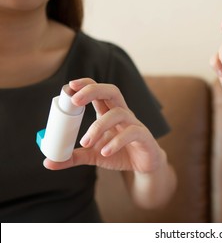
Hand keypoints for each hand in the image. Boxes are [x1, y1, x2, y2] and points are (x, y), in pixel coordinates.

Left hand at [43, 78, 164, 172]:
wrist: (143, 166)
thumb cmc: (119, 154)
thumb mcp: (92, 155)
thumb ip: (73, 156)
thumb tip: (48, 162)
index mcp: (109, 113)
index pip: (99, 91)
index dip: (86, 85)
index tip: (69, 86)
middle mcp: (122, 114)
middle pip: (111, 91)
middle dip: (93, 91)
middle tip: (75, 101)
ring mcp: (134, 124)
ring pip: (119, 113)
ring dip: (99, 126)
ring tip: (85, 142)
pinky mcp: (144, 136)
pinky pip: (132, 132)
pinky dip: (116, 141)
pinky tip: (105, 152)